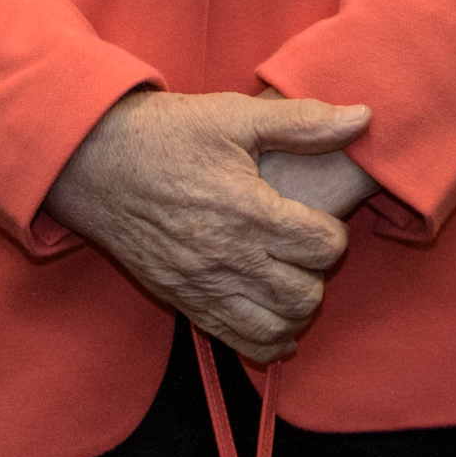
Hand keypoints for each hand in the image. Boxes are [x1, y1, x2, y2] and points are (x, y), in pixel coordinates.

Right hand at [44, 90, 366, 364]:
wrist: (92, 163)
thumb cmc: (165, 134)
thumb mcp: (234, 115)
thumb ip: (302, 122)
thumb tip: (363, 118)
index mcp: (246, 210)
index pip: (323, 247)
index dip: (332, 234)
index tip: (317, 219)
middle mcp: (226, 257)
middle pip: (305, 295)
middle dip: (317, 273)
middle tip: (304, 248)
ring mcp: (201, 286)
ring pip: (275, 327)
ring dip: (295, 309)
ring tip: (290, 279)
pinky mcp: (181, 302)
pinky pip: (236, 341)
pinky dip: (265, 339)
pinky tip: (272, 317)